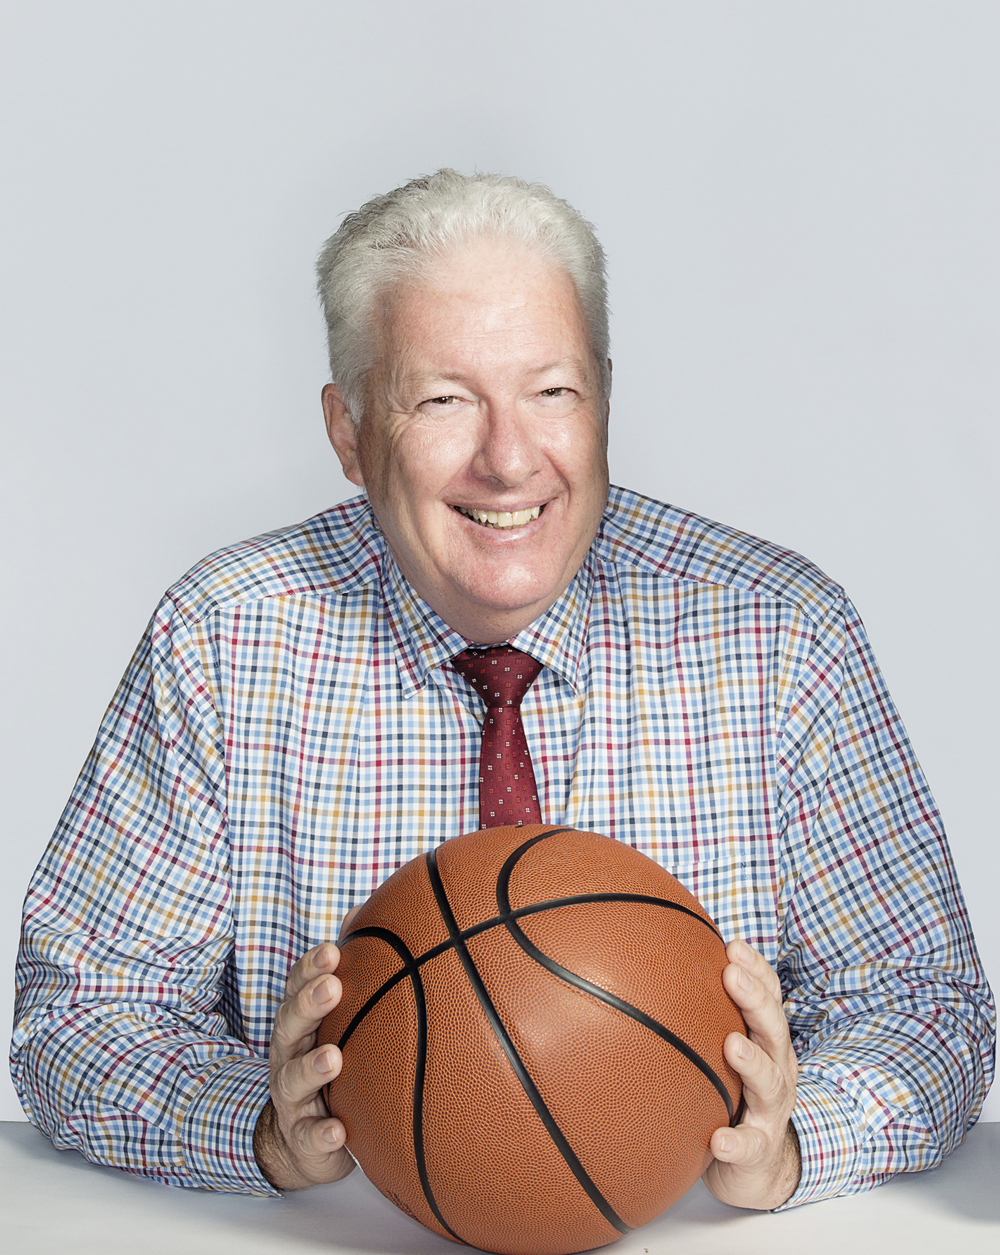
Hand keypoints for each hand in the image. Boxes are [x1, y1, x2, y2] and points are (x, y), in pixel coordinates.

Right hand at [253, 939, 354, 1189]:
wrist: (302, 1139)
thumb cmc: (326, 1061)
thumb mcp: (337, 1018)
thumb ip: (351, 969)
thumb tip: (366, 913)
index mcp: (300, 1022)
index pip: (297, 987)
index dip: (310, 968)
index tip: (333, 950)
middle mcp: (289, 1055)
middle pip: (289, 1024)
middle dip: (308, 1004)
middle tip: (332, 987)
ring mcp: (292, 1097)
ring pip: (293, 1079)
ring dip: (312, 1067)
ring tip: (333, 1058)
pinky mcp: (303, 1138)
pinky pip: (309, 1137)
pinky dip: (322, 1134)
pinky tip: (339, 1131)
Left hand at [702, 939, 800, 1209]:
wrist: (759, 1166)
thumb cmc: (735, 1092)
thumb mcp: (725, 1050)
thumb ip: (703, 1014)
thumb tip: (651, 966)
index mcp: (767, 1042)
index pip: (769, 999)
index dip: (756, 971)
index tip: (734, 944)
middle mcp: (776, 1070)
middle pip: (775, 1030)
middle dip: (756, 1000)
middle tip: (732, 976)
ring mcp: (770, 1111)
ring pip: (770, 1083)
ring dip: (753, 1063)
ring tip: (732, 1046)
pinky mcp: (758, 1150)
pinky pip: (749, 1146)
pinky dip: (736, 1142)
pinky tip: (718, 1138)